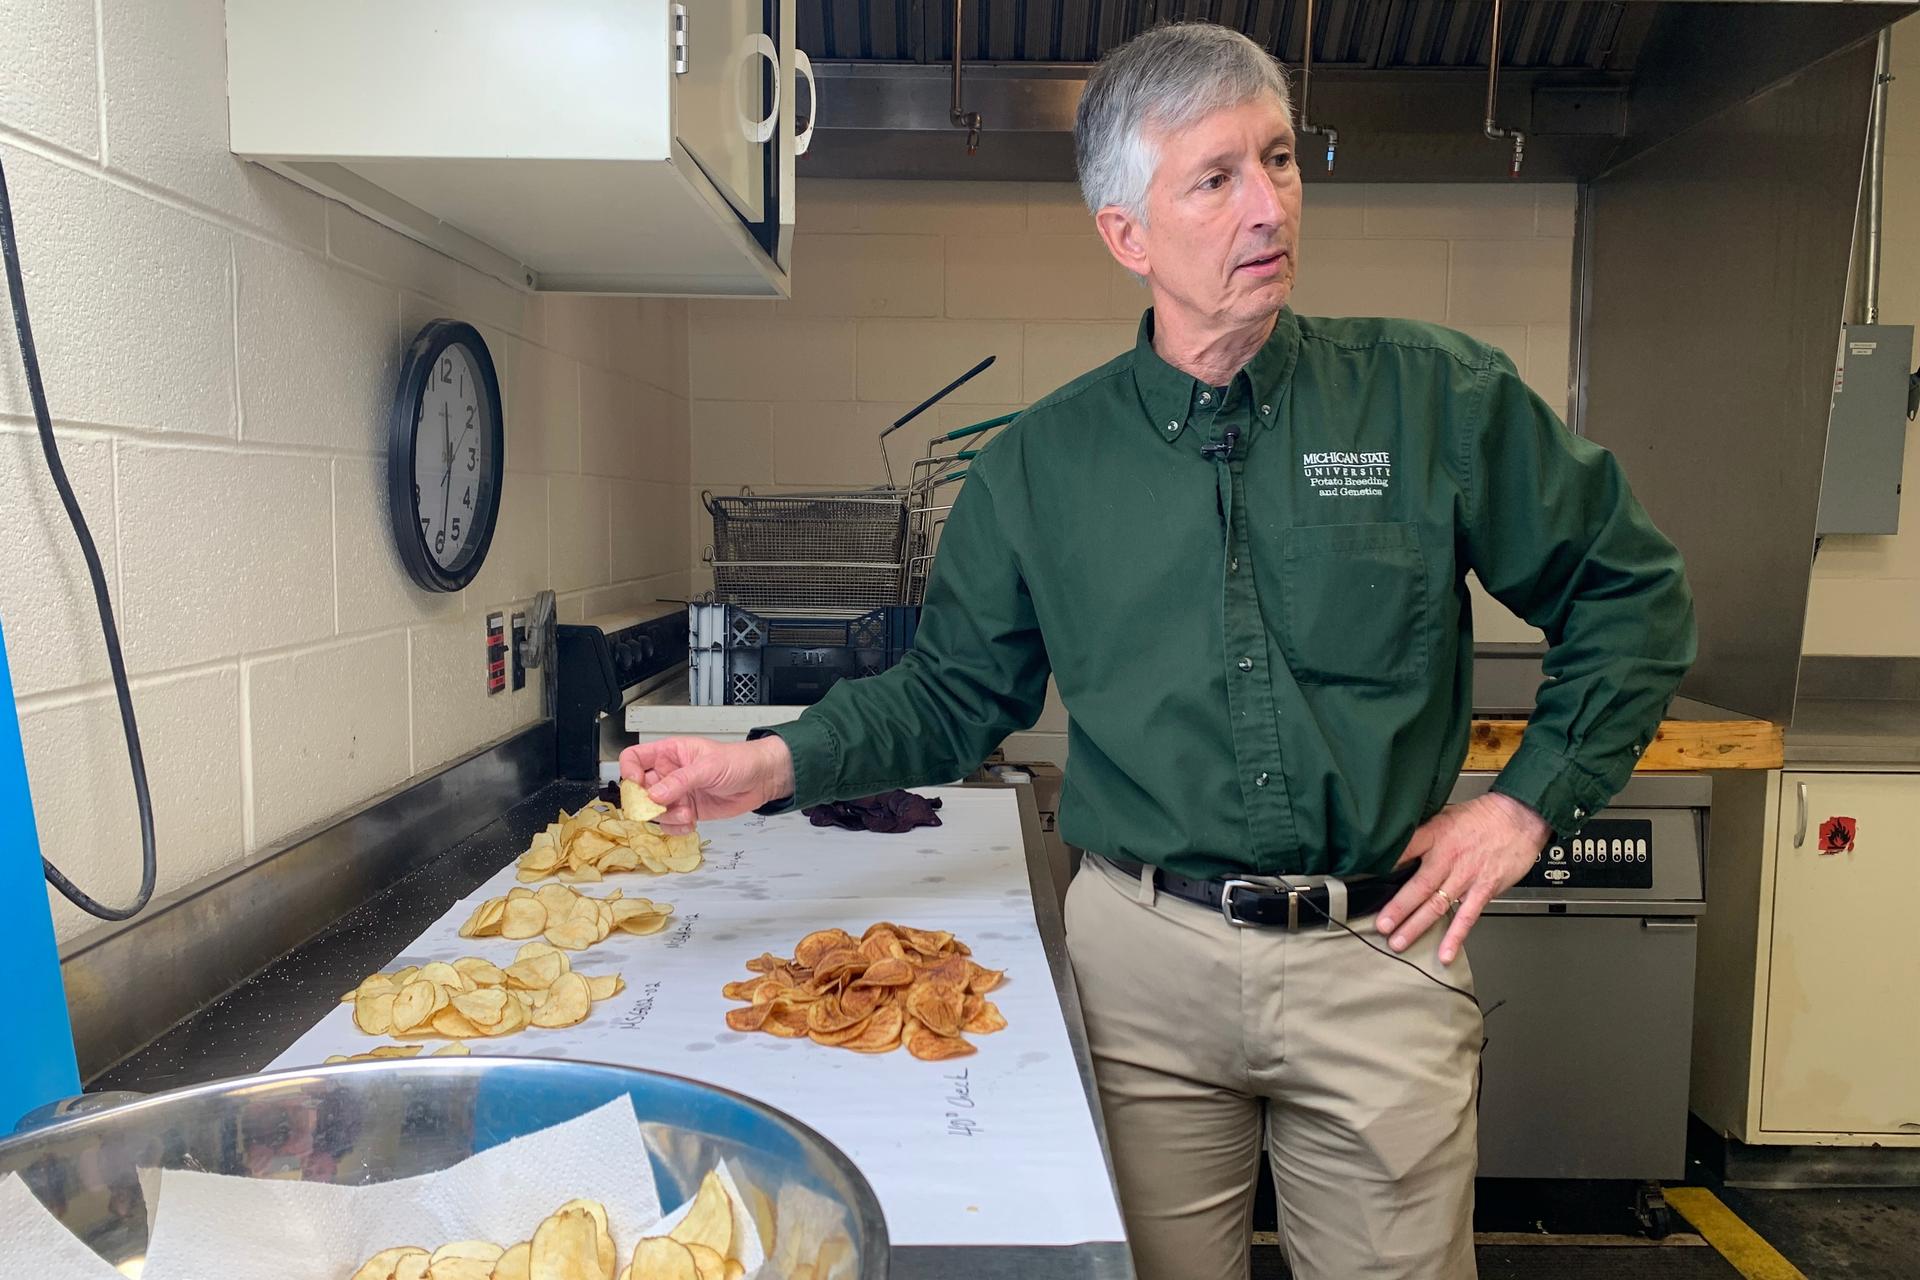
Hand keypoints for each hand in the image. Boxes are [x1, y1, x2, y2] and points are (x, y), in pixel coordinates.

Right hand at [619, 736, 795, 834]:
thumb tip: (655, 795)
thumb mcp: (708, 767)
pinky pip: (669, 824)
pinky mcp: (687, 810)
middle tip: (661, 808)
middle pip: (639, 790)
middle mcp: (669, 774)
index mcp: (669, 753)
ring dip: (666, 817)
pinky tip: (690, 823)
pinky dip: (676, 828)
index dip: (629, 772)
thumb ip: (680, 781)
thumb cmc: (738, 761)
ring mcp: (677, 794)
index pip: (634, 759)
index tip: (637, 786)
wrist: (761, 780)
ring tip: (686, 814)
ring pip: (653, 811)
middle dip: (647, 803)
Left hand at [1374, 793, 1550, 964]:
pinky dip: (1455, 936)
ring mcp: (1466, 876)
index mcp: (1435, 835)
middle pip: (1417, 886)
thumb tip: (1396, 848)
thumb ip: (1422, 834)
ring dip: (1416, 926)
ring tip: (1398, 942)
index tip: (1364, 882)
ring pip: (1437, 905)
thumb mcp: (1444, 816)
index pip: (1404, 849)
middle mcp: (1448, 857)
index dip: (1384, 865)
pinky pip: (1467, 917)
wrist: (1520, 817)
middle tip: (1380, 925)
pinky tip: (1444, 953)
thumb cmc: (1482, 817)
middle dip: (1397, 908)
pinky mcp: (1484, 889)